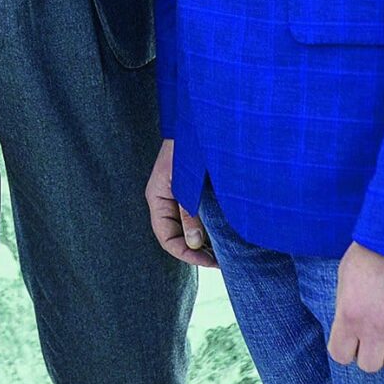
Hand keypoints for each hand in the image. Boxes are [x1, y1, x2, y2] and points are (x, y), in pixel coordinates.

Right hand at [145, 138, 218, 268]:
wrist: (198, 121)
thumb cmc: (187, 148)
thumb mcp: (186, 182)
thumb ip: (188, 212)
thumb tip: (194, 244)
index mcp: (157, 199)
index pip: (167, 238)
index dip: (187, 254)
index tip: (210, 261)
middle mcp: (166, 201)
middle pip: (178, 236)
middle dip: (198, 251)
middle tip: (222, 261)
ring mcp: (178, 196)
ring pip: (189, 228)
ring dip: (205, 240)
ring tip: (226, 251)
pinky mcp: (192, 191)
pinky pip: (197, 216)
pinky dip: (209, 227)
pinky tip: (225, 233)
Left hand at [327, 241, 383, 371]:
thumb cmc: (373, 250)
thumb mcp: (346, 274)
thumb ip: (346, 304)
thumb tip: (347, 324)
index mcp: (350, 316)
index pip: (341, 355)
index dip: (344, 348)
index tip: (349, 339)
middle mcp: (376, 330)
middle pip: (370, 365)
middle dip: (368, 352)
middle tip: (372, 335)